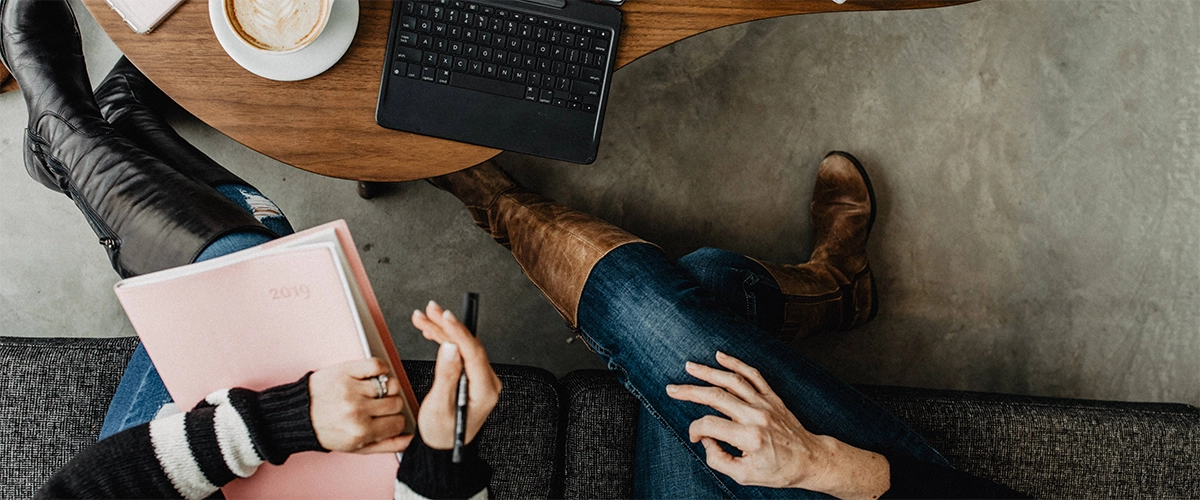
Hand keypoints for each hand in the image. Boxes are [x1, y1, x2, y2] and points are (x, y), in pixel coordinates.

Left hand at [309, 357, 411, 452]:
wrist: (298, 415)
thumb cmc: (326, 430)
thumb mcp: (356, 446)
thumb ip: (386, 445)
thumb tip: (410, 440)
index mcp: (361, 432)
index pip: (399, 423)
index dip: (395, 421)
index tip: (387, 419)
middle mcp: (357, 411)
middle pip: (397, 403)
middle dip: (390, 406)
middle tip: (377, 407)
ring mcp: (352, 389)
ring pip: (391, 385)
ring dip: (386, 388)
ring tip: (373, 393)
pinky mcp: (345, 371)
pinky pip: (377, 365)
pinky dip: (381, 368)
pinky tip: (374, 376)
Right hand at [410, 300, 501, 448]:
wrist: (442, 448)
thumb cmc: (441, 434)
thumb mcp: (439, 407)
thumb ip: (445, 376)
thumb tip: (450, 348)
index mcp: (484, 390)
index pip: (474, 353)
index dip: (459, 332)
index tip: (446, 317)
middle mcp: (486, 382)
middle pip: (468, 345)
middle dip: (447, 326)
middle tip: (429, 311)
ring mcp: (479, 378)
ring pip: (462, 346)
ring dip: (442, 330)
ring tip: (423, 318)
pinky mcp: (470, 376)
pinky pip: (459, 353)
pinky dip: (444, 341)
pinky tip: (430, 331)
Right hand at [667, 351, 889, 498]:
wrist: (809, 459)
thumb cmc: (779, 470)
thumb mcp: (745, 476)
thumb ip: (719, 459)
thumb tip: (706, 440)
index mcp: (749, 437)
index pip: (710, 425)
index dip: (696, 430)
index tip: (695, 437)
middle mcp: (756, 416)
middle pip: (716, 396)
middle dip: (690, 391)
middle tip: (671, 389)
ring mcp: (765, 404)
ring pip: (732, 381)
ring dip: (708, 372)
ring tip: (690, 366)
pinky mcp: (772, 397)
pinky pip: (753, 375)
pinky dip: (736, 364)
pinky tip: (721, 356)